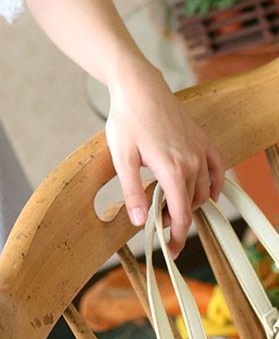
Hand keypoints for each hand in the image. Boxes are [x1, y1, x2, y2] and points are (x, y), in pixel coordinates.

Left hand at [104, 61, 225, 257]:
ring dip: (189, 204)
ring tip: (168, 208)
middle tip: (157, 225)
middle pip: (191, 204)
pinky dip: (214, 185)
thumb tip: (139, 223)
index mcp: (172, 170)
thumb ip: (131, 191)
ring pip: (203, 189)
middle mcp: (192, 162)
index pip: (180, 214)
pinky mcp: (202, 139)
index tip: (169, 251)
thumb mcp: (121, 158)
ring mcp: (200, 150)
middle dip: (176, 220)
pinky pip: (217, 169)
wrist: (140, 87)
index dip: (176, 237)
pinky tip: (208, 194)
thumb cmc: (126, 120)